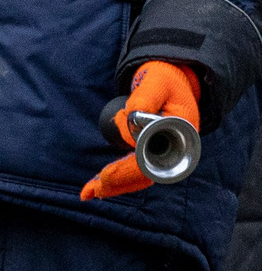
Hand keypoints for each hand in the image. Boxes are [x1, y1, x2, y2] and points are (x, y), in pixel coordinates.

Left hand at [81, 60, 200, 201]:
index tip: (105, 174)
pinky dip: (118, 177)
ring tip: (88, 193)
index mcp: (181, 131)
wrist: (173, 77)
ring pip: (140, 175)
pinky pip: (136, 168)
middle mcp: (175, 146)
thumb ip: (144, 99)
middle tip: (89, 192)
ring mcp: (164, 149)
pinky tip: (98, 185)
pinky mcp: (152, 149)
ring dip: (115, 185)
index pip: (154, 158)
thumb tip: (129, 119)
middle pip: (145, 173)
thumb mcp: (156, 82)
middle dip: (117, 183)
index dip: (129, 169)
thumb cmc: (165, 78)